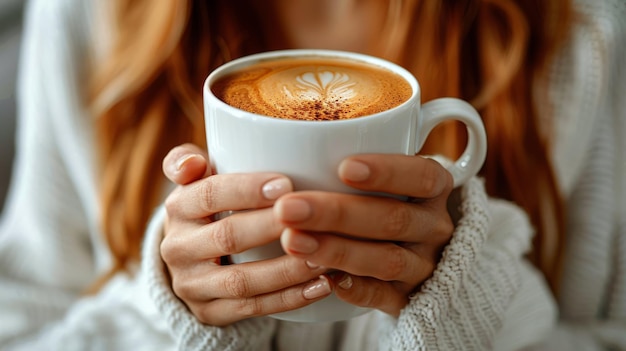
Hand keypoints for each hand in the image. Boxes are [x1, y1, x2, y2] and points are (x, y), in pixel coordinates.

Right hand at [160, 144, 331, 325]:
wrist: (190, 262)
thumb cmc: (210, 209)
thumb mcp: (197, 181)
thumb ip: (190, 161)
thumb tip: (191, 162)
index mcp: (178, 207)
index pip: (210, 194)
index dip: (247, 190)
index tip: (286, 185)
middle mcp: (178, 247)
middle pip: (228, 237)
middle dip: (272, 228)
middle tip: (311, 219)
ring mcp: (192, 284)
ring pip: (242, 280)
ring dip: (287, 270)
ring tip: (325, 256)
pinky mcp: (209, 312)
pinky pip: (252, 309)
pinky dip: (289, 298)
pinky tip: (321, 285)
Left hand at [276, 154, 453, 316]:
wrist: (416, 255)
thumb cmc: (383, 199)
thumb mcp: (383, 176)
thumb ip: (350, 162)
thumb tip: (288, 138)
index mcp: (433, 188)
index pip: (421, 175)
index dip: (387, 171)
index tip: (343, 167)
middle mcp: (433, 226)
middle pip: (393, 219)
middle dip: (336, 213)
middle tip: (288, 208)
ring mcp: (424, 264)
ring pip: (387, 259)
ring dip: (338, 250)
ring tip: (293, 242)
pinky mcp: (409, 298)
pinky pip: (385, 297)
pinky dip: (356, 290)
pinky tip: (325, 280)